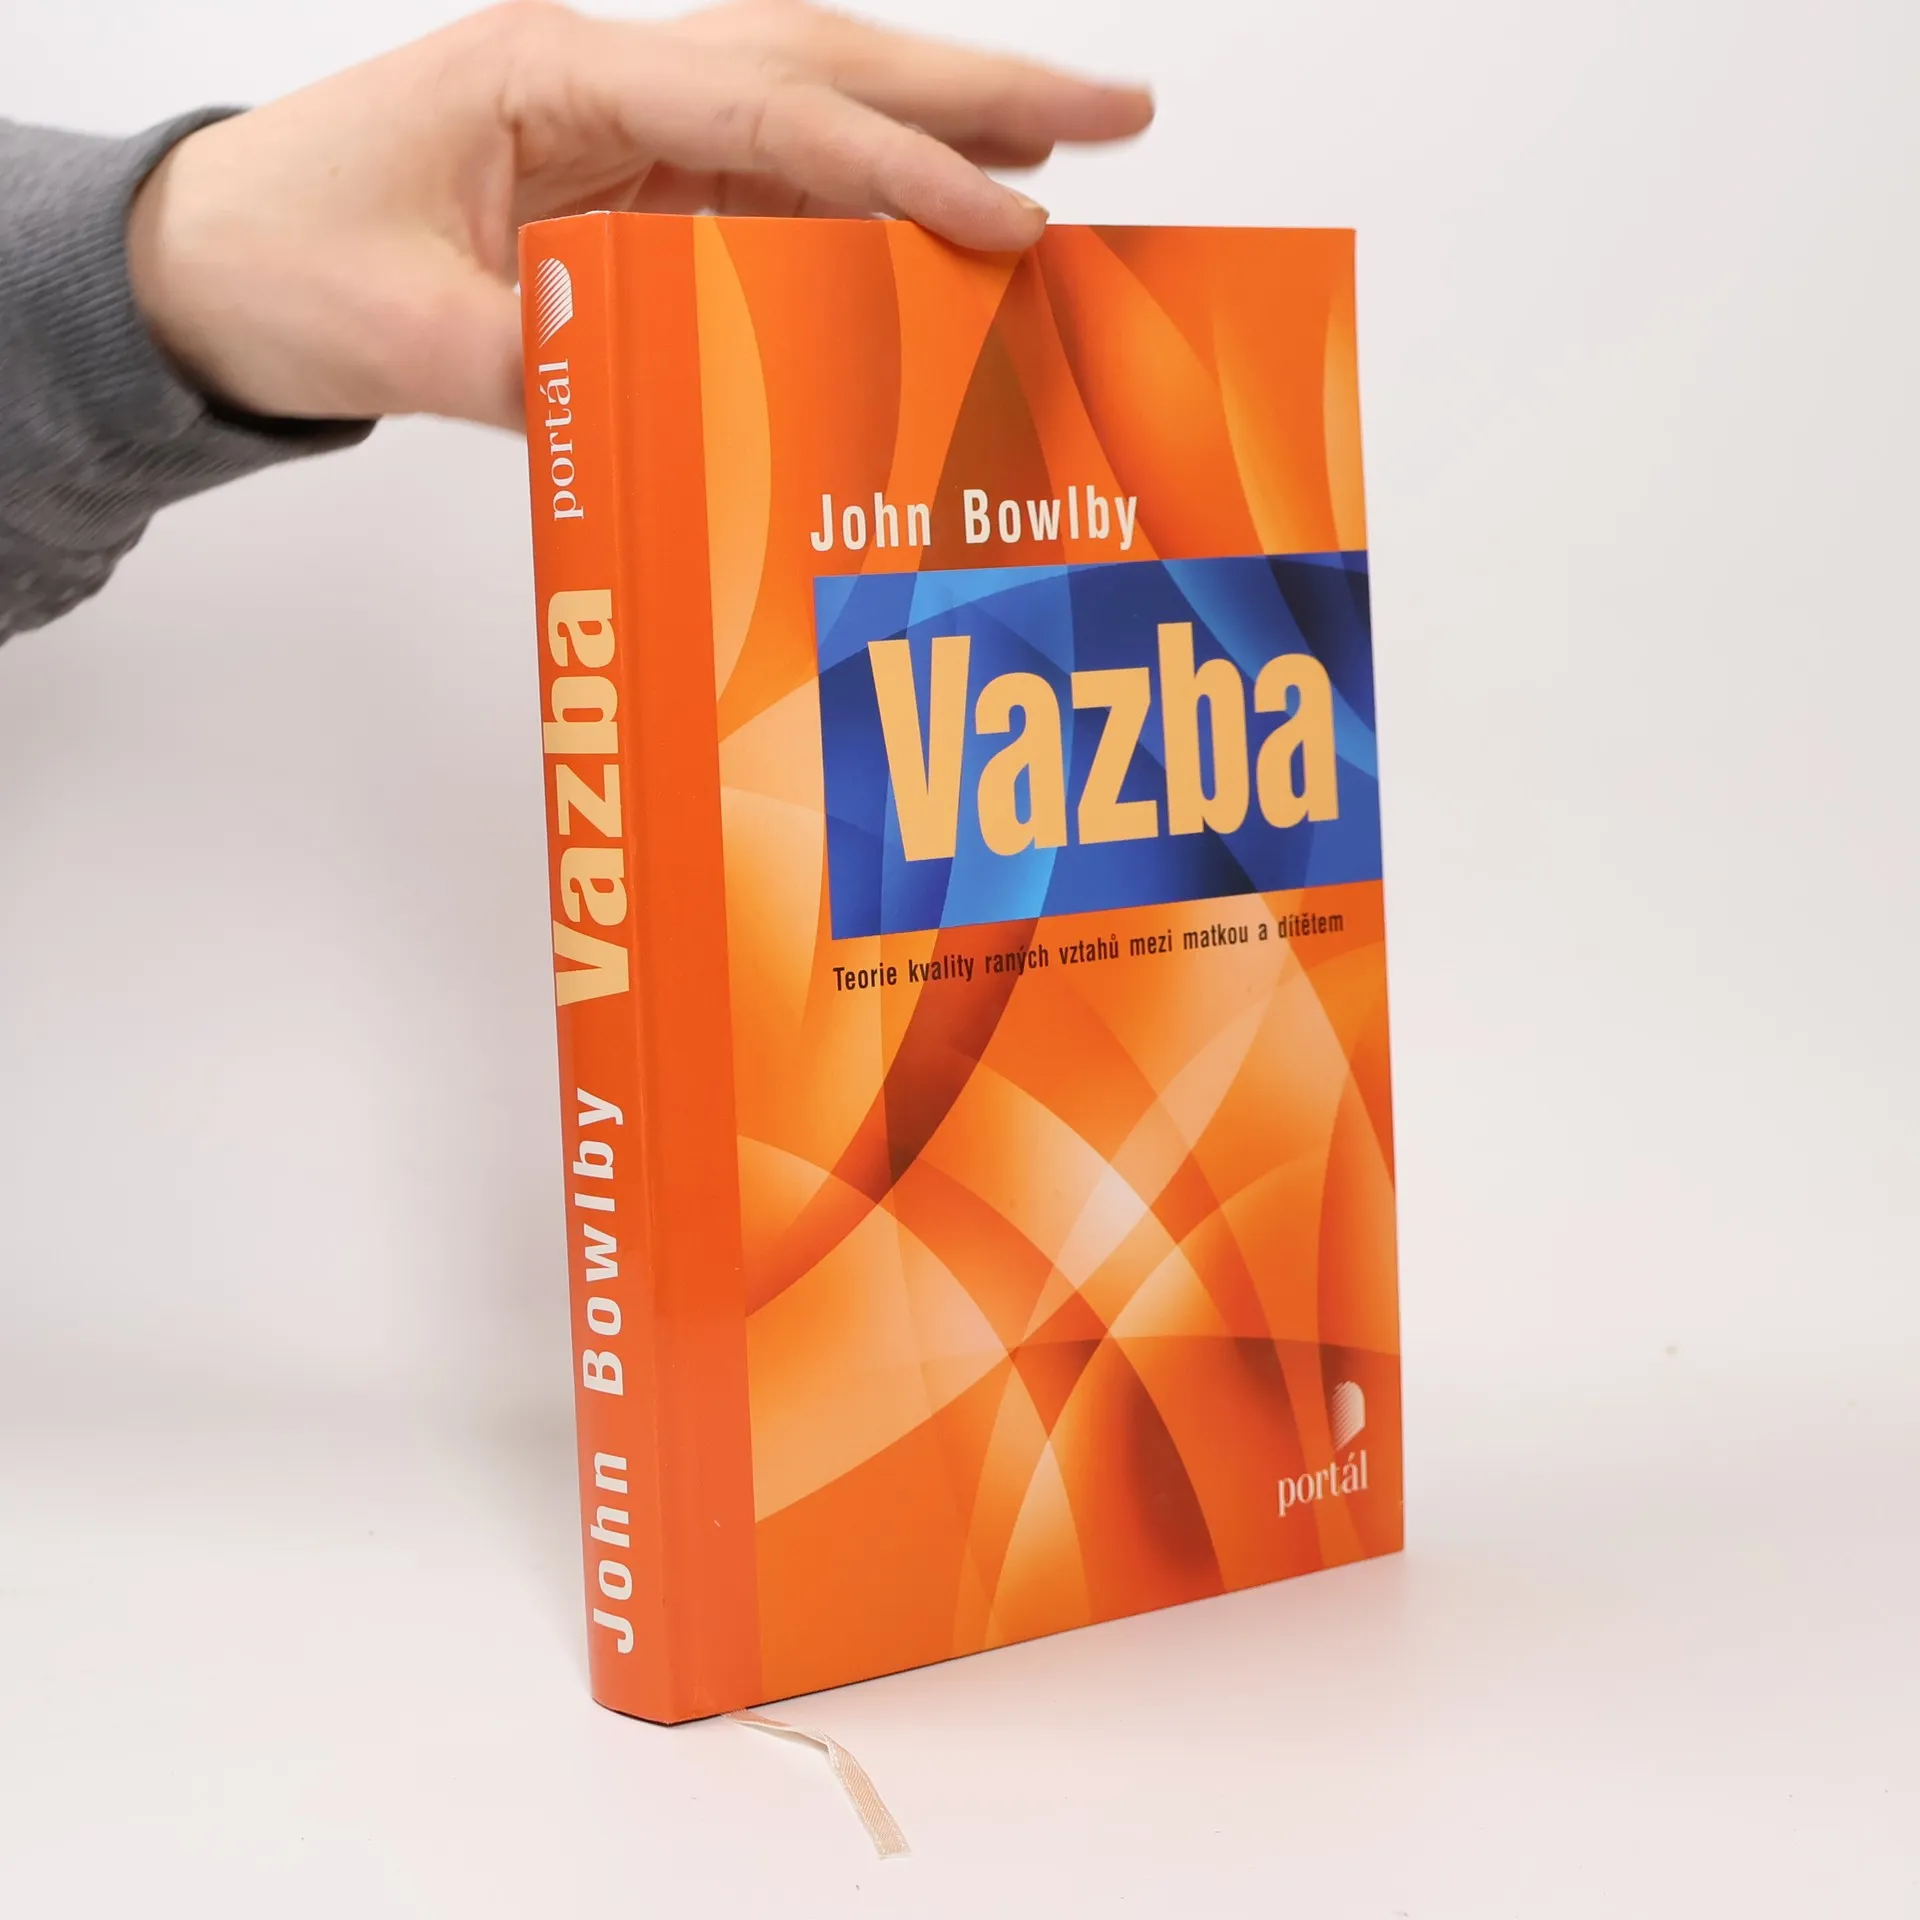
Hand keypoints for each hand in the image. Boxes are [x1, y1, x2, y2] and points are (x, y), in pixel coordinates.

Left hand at [124, 0, 1151, 429]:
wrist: (207, 263)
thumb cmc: (282, 264)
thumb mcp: (411, 339)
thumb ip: (555, 368)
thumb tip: (690, 406)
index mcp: (552, 75)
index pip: (770, 113)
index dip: (902, 168)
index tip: (1012, 222)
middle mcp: (604, 76)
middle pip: (821, 63)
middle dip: (974, 89)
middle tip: (1114, 110)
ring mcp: (621, 124)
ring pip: (810, 107)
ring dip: (939, 127)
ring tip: (1065, 151)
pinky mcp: (627, 183)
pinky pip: (768, 183)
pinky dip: (864, 203)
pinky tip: (938, 223)